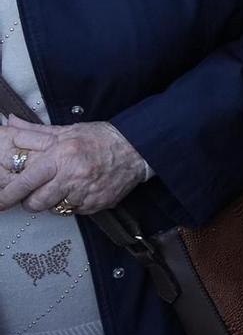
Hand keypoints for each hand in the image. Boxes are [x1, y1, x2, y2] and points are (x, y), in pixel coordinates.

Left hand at [0, 118, 149, 214]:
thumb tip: (9, 123)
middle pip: (36, 202)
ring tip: (64, 186)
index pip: (25, 182)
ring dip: (53, 201)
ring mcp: (85, 194)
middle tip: (37, 191)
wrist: (138, 149)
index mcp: (61, 157)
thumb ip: (35, 133)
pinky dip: (73, 203)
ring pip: (54, 209)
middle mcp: (72, 177)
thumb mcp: (67, 131)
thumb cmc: (100, 138)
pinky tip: (82, 189)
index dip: (8, 195)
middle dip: (31, 200)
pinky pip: (74, 211)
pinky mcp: (96, 205)